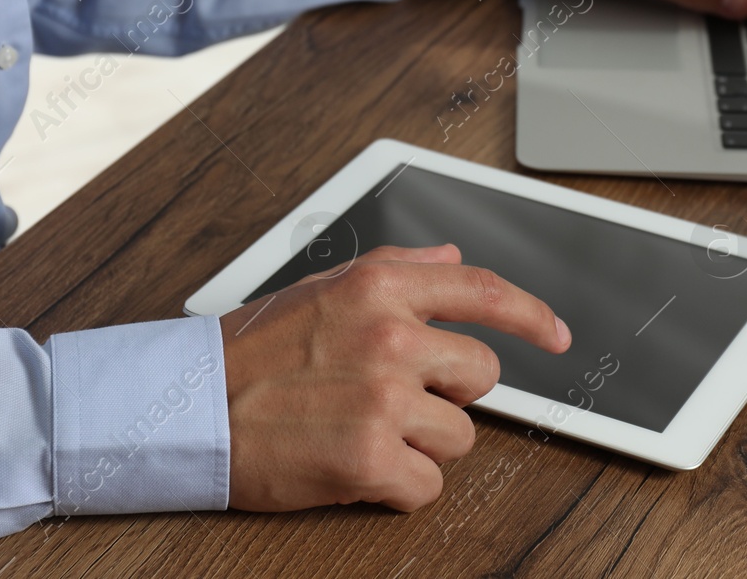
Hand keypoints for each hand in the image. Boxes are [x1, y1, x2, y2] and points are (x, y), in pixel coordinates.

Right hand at [220, 243, 570, 511]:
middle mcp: (390, 336)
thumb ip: (397, 268)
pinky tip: (359, 466)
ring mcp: (383, 399)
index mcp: (381, 288)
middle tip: (397, 397)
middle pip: (481, 373)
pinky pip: (428, 485)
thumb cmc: (249, 352)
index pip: (483, 292)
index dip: (532, 315)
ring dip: (422, 443)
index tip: (558, 334)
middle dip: (450, 391)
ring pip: (460, 435)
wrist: (188, 408)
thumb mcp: (323, 289)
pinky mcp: (370, 458)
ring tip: (365, 430)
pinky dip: (400, 486)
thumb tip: (451, 260)